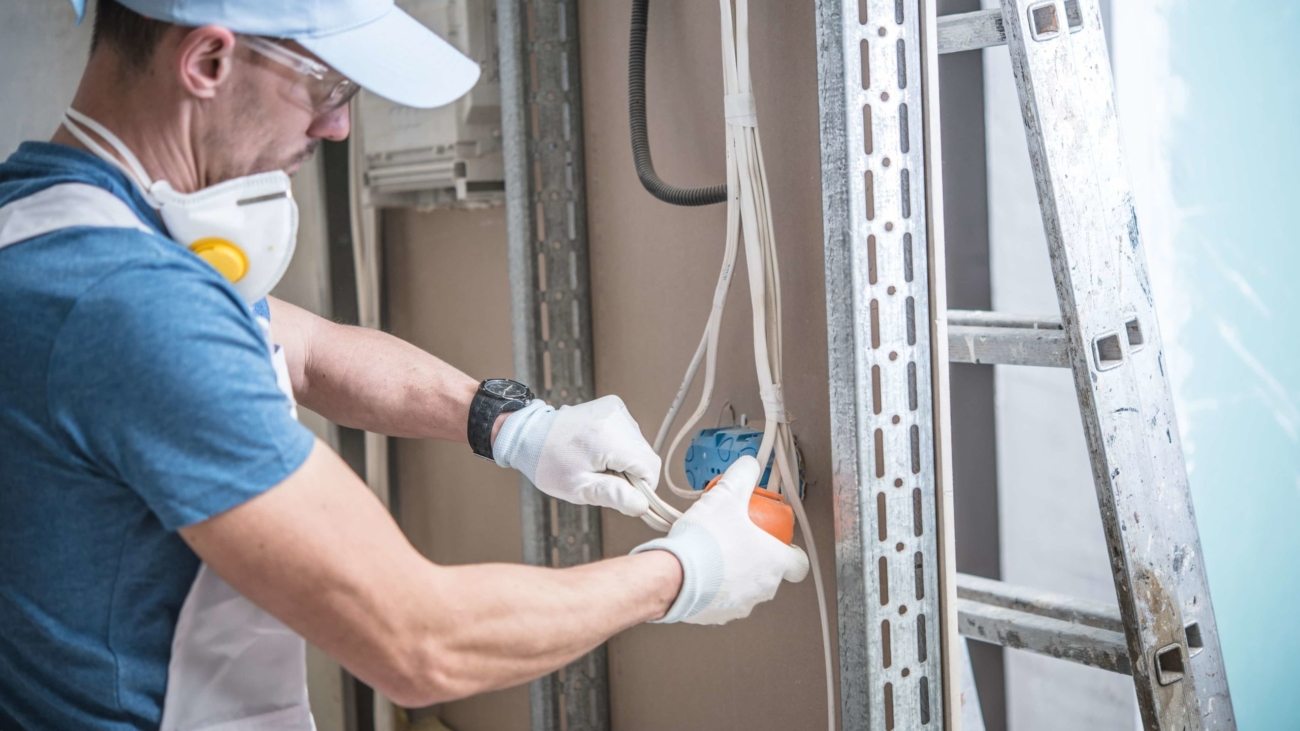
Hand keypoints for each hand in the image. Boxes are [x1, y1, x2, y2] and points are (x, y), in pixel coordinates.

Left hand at [492, 395, 661, 516]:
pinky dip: (620, 445)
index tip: (619, 492)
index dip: (641, 486)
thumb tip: (642, 505)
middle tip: (602, 477)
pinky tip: (599, 448)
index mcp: (609, 438)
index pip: (650, 467)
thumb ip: (614, 496)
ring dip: (625, 459)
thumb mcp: (578, 488)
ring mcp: (616, 409)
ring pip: (640, 445)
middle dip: (631, 473)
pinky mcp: (614, 405)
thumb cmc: (549, 463)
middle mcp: (617, 418)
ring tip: (597, 461)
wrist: (530, 434)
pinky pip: (630, 432)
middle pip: (646, 456)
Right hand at [630, 456, 808, 624]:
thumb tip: (748, 465)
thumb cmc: (705, 543)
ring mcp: (741, 605)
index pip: (799, 564)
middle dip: (756, 558)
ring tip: (715, 553)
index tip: (779, 543)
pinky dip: (715, 587)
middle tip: (738, 539)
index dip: (791, 552)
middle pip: (770, 573)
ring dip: (735, 573)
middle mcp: (762, 588)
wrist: (672, 575)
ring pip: (746, 588)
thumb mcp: (726, 496)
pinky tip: (700, 570)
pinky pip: (722, 600)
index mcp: (774, 563)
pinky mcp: (717, 616)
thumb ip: (742, 476)